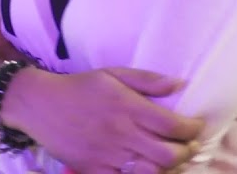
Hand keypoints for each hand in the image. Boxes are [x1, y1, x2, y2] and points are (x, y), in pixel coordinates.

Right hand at [1, 67, 202, 173]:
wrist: (39, 105)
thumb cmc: (79, 87)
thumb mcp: (112, 74)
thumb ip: (147, 80)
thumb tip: (180, 84)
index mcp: (128, 107)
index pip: (173, 126)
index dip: (193, 129)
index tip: (197, 126)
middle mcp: (122, 133)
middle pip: (169, 155)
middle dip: (186, 151)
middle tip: (188, 145)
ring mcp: (108, 155)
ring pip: (152, 171)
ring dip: (168, 166)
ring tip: (170, 157)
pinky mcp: (95, 170)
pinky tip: (145, 166)